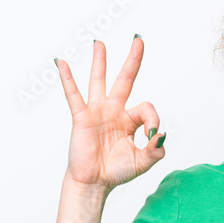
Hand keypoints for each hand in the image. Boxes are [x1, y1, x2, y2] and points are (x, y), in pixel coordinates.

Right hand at [57, 36, 164, 191]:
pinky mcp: (81, 118)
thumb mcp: (143, 161)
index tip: (152, 135)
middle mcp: (114, 111)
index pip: (146, 106)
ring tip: (99, 42)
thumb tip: (162, 134)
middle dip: (133, 60)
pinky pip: (73, 95)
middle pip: (125, 79)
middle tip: (139, 39)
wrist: (94, 183)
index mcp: (130, 120)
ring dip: (100, 61)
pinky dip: (67, 79)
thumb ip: (156, 149)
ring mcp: (97, 112)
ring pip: (99, 81)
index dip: (153, 119)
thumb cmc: (117, 172)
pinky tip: (61, 63)